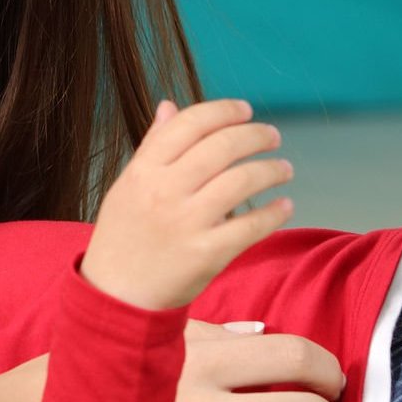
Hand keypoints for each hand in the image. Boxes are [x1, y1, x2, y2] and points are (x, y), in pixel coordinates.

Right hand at [80, 98, 294, 311]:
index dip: (224, 111)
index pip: (190, 124)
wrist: (117, 295)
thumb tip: (169, 106)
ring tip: (284, 169)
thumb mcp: (127, 186)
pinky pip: (251, 226)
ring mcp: (186, 223)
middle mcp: (164, 192)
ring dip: (272, 170)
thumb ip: (152, 146)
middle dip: (255, 135)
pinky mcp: (206, 254)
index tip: (245, 110)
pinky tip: (284, 206)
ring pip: (242, 181)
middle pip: (222, 147)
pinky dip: (274, 213)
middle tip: (272, 136)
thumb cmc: (124, 236)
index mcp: (144, 171)